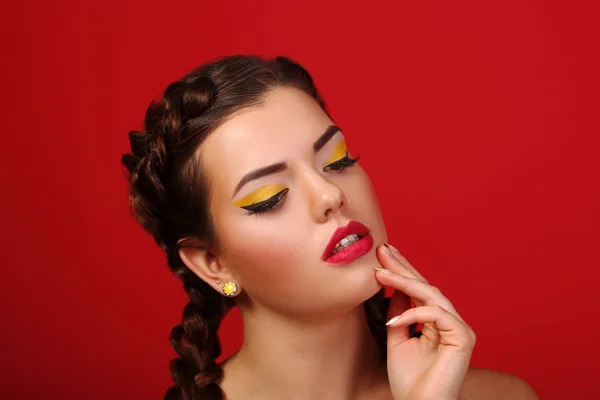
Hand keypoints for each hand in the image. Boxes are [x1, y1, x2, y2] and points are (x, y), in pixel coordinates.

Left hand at [375, 244, 475, 399]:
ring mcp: (458, 328)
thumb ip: (398, 313)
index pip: (418, 289)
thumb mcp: (396, 338)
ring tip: (379, 273)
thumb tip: (393, 287)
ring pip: (431, 295)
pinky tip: (392, 320)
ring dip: (403, 282)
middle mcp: (450, 320)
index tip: (382, 254)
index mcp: (436, 320)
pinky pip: (436, 314)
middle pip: (425, 286)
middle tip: (382, 250)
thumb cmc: (409, 380)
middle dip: (402, 266)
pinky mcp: (463, 337)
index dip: (401, 270)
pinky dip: (413, 314)